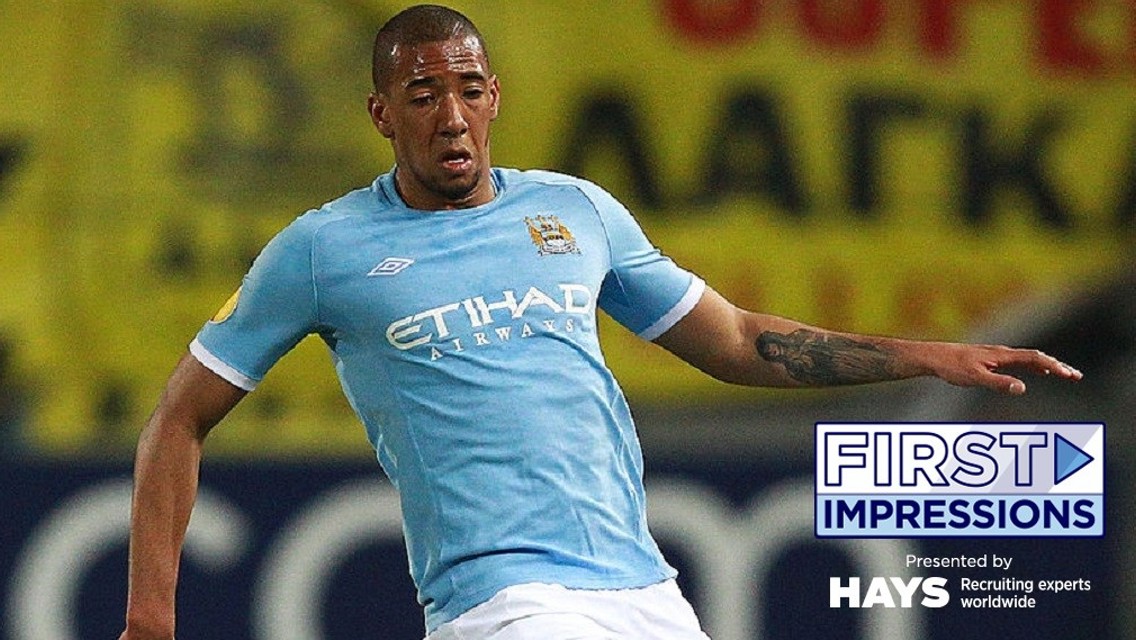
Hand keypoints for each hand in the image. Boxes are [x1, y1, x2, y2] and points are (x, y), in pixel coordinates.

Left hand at [930, 343, 1082, 394]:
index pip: (1034, 359)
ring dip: (1049, 366)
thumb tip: (1022, 388)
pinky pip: (1020, 361)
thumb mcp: (975, 378)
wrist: (934, 356)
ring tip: (1066, 374)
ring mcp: (998, 355)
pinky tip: (1040, 373)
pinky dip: (1036, 367)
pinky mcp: (992, 359)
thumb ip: (998, 383)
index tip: (1070, 375)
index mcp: (1001, 355)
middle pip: (1037, 357)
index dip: (1054, 366)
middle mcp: (1002, 352)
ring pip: (1030, 359)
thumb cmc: (952, 367)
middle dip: (1058, 366)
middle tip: (1076, 376)